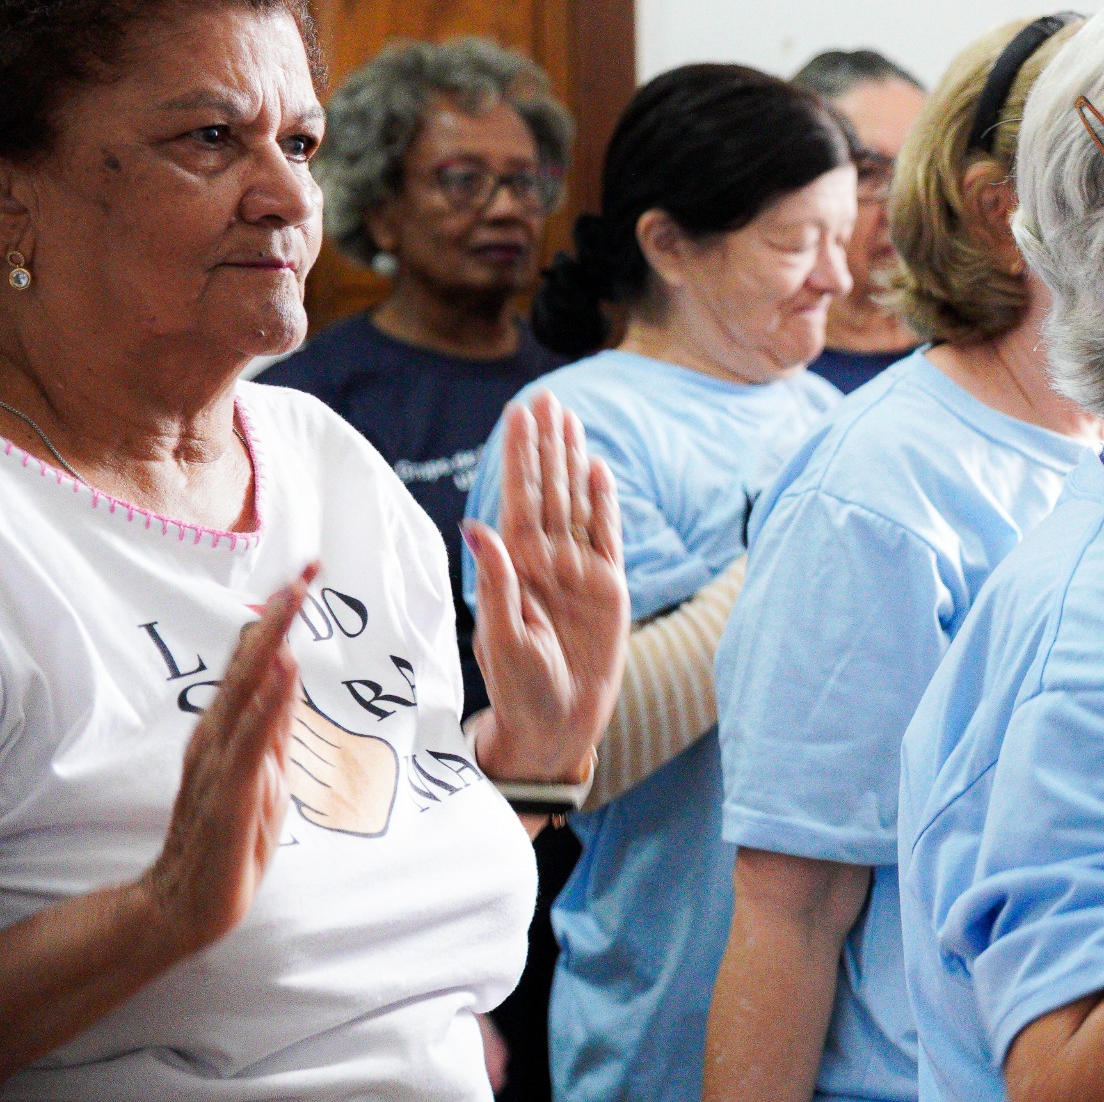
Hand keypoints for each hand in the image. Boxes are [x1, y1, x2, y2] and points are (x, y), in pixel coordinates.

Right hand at [138, 563, 314, 955]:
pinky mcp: (229, 791)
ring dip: (273, 643)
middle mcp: (217, 737)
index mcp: (228, 732)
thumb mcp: (265, 775)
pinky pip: (251, 739)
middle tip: (306, 571)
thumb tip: (287, 677)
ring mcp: (220, 761)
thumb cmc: (229, 842)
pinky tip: (283, 671)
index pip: (256, 667)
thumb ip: (274, 729)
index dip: (279, 623)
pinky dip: (268, 702)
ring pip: (248, 690)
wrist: (186, 904)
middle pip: (252, 665)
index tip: (305, 579)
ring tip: (293, 599)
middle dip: (279, 617)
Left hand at [468, 394, 628, 781]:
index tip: (519, 414)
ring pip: (576, 502)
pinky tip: (598, 469)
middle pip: (547, 489)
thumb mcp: (502, 639)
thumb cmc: (520, 687)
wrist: (558, 721)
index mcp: (516, 567)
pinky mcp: (608, 586)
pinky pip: (607, 533)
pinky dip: (605, 501)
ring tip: (570, 420)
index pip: (519, 498)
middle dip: (545, 445)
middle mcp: (546, 560)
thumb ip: (496, 582)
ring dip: (572, 461)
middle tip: (545, 398)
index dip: (520, 456)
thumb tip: (478, 527)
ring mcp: (578, 570)